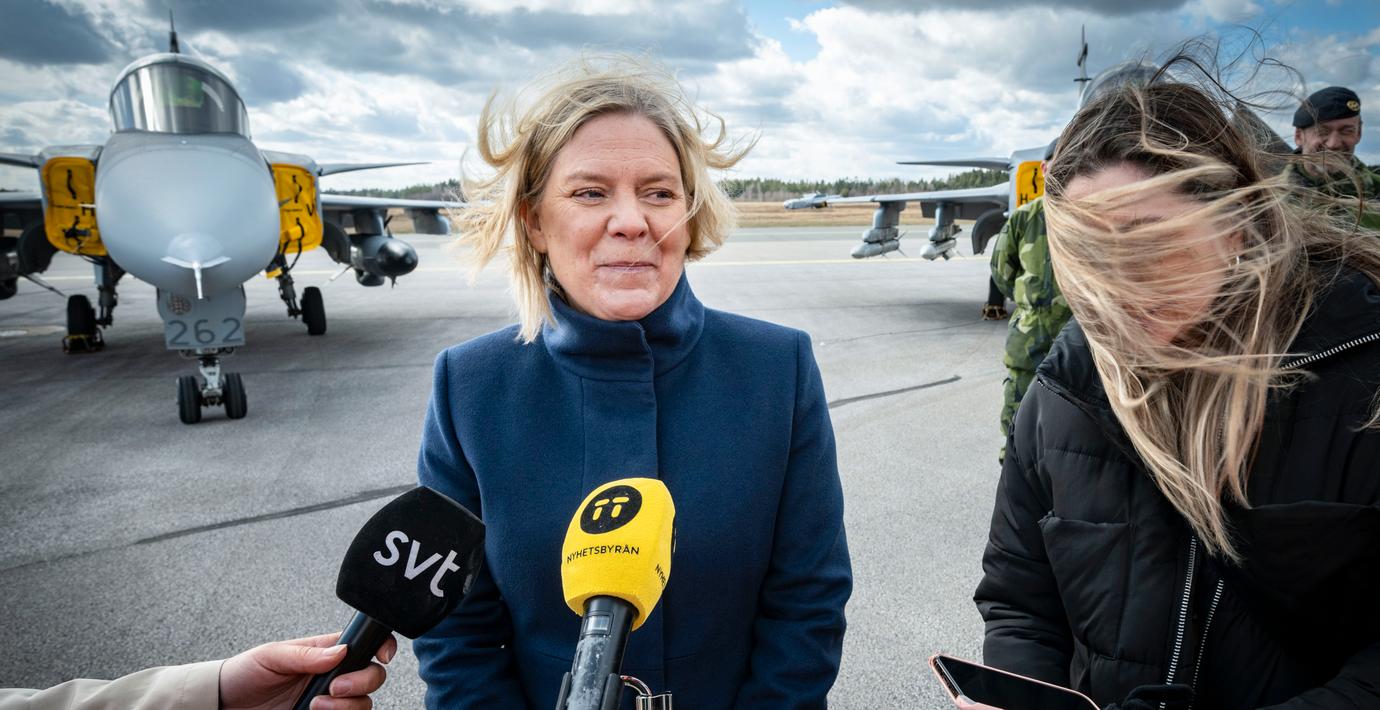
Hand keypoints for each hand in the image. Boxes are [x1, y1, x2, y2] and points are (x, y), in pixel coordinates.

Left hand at [218, 631, 397, 709]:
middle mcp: (333, 676)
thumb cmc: (246, 673)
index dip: (382, 647)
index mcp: (326, 652)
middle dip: (361, 682)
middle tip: (333, 688)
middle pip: (372, 676)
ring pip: (363, 703)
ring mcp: (329, 701)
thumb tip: (340, 651)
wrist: (225, 705)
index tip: (382, 656)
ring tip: (316, 706)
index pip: (365, 645)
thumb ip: (306, 654)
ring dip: (346, 705)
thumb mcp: (271, 656)